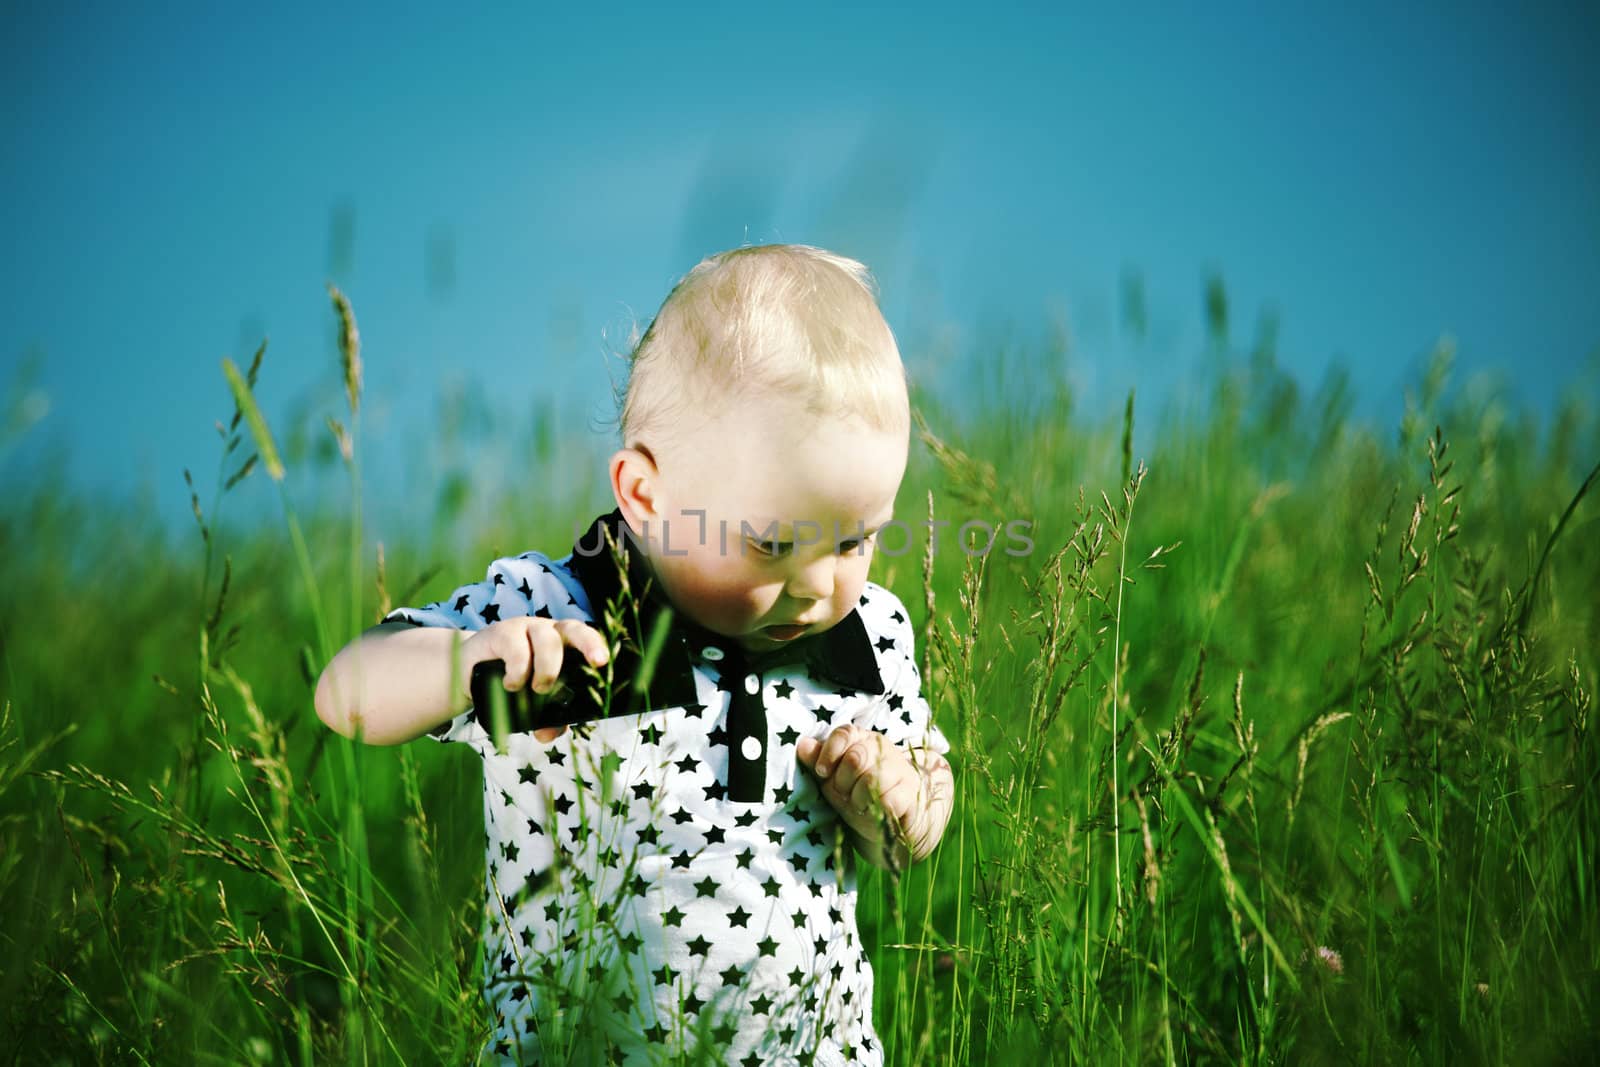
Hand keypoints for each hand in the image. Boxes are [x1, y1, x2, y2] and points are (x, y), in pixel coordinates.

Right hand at [460, 617, 609, 741]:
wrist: (468, 669)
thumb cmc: (510, 679)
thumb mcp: (529, 699)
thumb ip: (545, 717)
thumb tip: (548, 735)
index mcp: (562, 643)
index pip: (586, 637)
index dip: (597, 646)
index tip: (605, 662)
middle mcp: (548, 631)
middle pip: (573, 628)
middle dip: (588, 644)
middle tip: (597, 663)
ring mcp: (524, 628)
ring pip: (547, 639)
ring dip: (548, 668)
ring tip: (539, 689)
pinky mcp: (501, 633)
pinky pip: (516, 648)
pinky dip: (518, 671)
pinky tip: (511, 684)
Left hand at [796, 724, 950, 866]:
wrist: (895, 819)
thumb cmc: (859, 795)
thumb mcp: (834, 779)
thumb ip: (819, 761)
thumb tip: (802, 744)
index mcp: (861, 740)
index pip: (844, 733)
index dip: (829, 753)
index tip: (822, 772)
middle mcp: (882, 749)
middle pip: (855, 758)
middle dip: (842, 782)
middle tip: (844, 794)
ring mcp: (899, 769)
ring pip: (870, 780)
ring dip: (858, 799)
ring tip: (859, 805)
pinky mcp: (909, 792)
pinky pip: (887, 800)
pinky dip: (875, 811)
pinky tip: (875, 813)